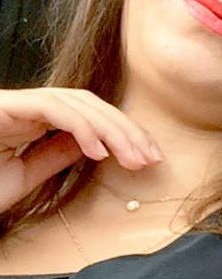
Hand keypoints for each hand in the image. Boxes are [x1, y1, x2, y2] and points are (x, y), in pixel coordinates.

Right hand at [0, 88, 162, 213]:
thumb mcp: (27, 175)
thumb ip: (58, 155)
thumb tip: (97, 145)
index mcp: (36, 119)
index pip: (93, 115)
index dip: (125, 132)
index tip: (150, 157)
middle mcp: (30, 106)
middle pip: (92, 105)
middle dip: (127, 131)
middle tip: (150, 159)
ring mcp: (18, 104)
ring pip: (79, 103)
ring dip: (112, 131)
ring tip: (132, 159)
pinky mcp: (5, 106)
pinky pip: (52, 109)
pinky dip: (81, 127)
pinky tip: (98, 153)